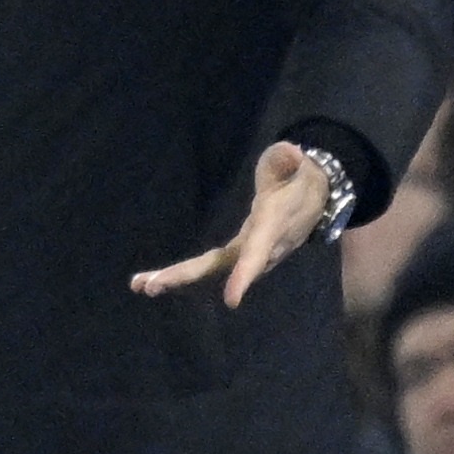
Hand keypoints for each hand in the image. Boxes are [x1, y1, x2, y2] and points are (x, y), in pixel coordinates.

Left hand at [130, 142, 327, 307]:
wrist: (313, 197)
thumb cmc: (299, 178)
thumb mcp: (298, 163)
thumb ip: (289, 160)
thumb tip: (292, 153)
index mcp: (272, 226)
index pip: (257, 252)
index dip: (245, 274)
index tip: (231, 300)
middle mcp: (258, 248)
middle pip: (222, 266)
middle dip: (187, 276)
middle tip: (151, 286)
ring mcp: (246, 254)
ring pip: (211, 271)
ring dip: (176, 278)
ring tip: (140, 285)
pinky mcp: (237, 254)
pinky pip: (208, 267)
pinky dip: (181, 274)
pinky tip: (152, 280)